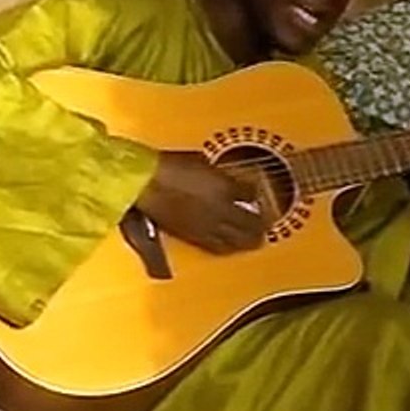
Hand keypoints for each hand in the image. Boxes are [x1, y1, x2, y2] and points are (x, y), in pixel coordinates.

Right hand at [135, 151, 267, 253]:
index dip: (259, 201)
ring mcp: (204, 227)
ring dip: (245, 243)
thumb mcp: (203, 162)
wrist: (144, 182)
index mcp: (224, 189)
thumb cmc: (169, 167)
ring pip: (232, 242)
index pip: (251, 198)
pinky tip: (226, 247)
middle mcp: (219, 212)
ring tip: (253, 243)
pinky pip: (214, 247)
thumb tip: (232, 182)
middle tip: (265, 229)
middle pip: (248, 227)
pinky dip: (225, 248)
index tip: (263, 202)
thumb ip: (222, 176)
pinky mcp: (189, 237)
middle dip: (259, 229)